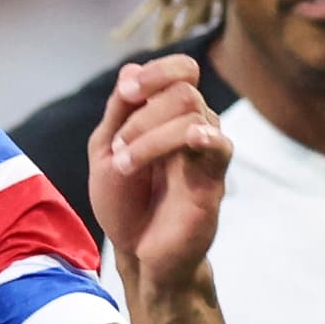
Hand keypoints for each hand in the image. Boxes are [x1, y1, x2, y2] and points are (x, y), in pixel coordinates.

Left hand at [84, 55, 231, 287]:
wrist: (138, 253)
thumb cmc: (125, 203)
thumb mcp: (105, 152)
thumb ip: (118, 112)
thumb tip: (131, 70)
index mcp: (169, 115)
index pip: (182, 70)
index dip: (158, 71)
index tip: (128, 94)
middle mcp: (194, 126)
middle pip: (183, 89)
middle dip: (142, 115)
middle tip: (119, 150)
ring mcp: (207, 151)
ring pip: (193, 112)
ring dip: (149, 136)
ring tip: (124, 166)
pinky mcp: (214, 179)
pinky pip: (219, 144)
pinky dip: (200, 137)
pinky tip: (183, 147)